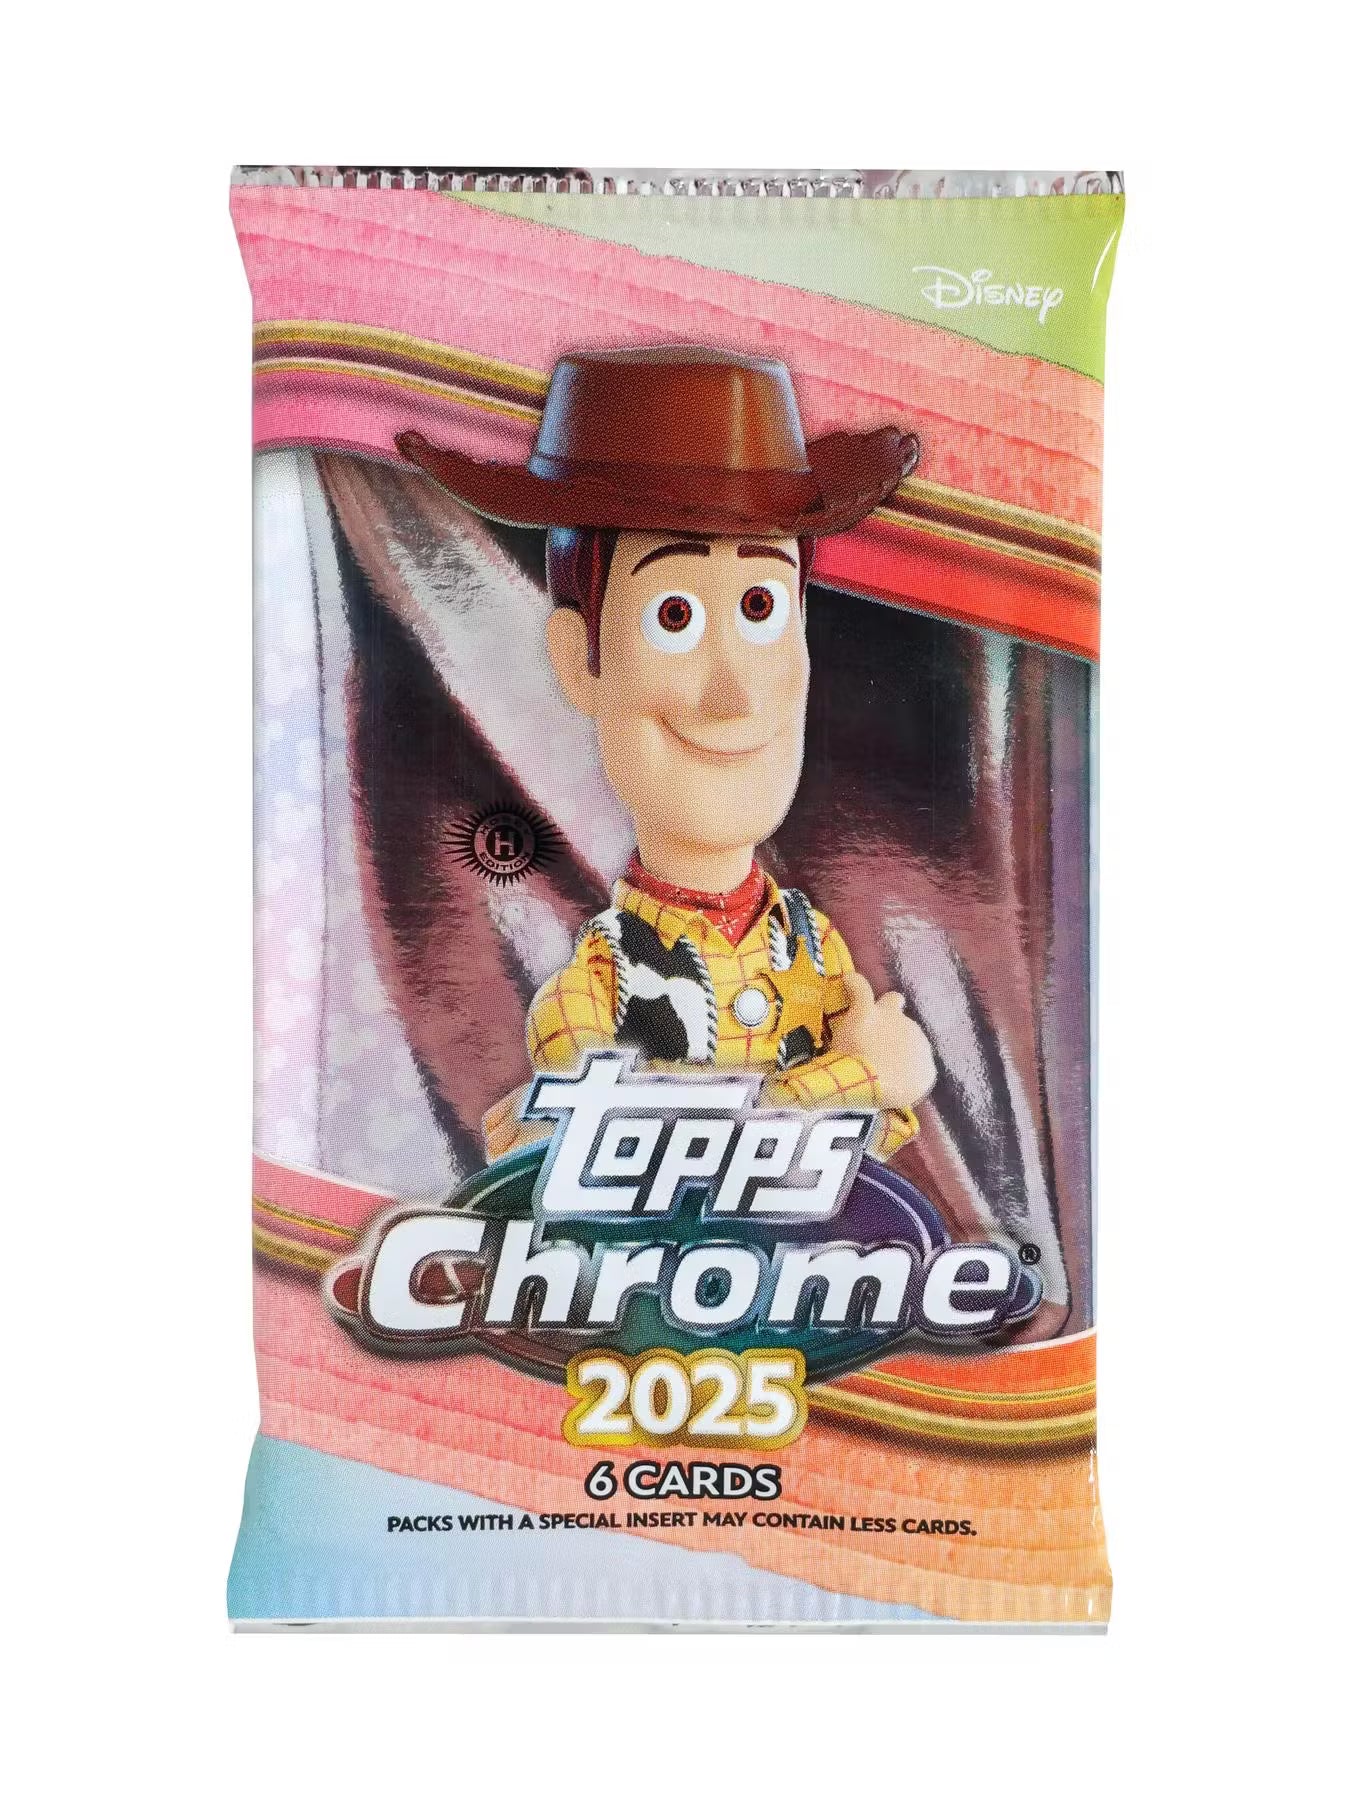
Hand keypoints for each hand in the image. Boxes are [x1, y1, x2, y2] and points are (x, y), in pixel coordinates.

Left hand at [831, 972, 936, 1112]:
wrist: (875, 1084)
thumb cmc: (888, 1099)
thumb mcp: (907, 1098)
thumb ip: (904, 1086)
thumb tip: (893, 1087)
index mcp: (924, 1063)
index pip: (916, 1055)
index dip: (903, 1055)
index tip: (891, 1061)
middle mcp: (914, 1035)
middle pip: (904, 1025)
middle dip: (893, 1030)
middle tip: (874, 1041)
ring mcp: (891, 1019)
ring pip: (888, 1006)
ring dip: (877, 1013)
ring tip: (857, 1024)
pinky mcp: (867, 1011)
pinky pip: (862, 990)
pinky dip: (854, 985)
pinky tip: (848, 980)